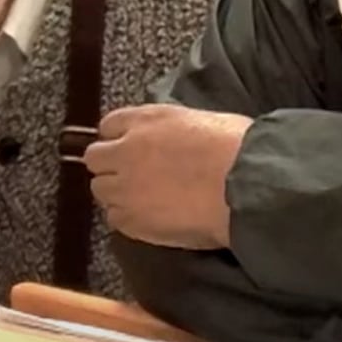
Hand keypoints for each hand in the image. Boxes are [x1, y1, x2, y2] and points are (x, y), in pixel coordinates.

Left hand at [84, 105, 252, 248]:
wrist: (246, 187)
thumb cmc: (238, 149)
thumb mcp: (204, 120)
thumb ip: (175, 129)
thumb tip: (175, 139)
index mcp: (147, 120)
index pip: (110, 125)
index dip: (121, 137)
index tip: (133, 146)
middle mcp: (126, 151)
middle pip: (95, 157)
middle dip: (111, 165)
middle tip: (135, 174)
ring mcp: (125, 187)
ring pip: (100, 190)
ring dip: (117, 192)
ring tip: (144, 199)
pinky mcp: (132, 220)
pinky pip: (115, 218)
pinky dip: (128, 217)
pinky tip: (152, 217)